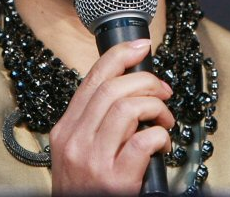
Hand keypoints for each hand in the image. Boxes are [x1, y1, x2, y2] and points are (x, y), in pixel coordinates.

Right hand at [50, 39, 173, 194]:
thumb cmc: (86, 190)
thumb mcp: (77, 152)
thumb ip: (93, 123)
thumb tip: (127, 90)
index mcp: (65, 129)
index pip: (92, 79)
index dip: (119, 55)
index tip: (141, 46)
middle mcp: (74, 141)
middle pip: (112, 89)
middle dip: (145, 80)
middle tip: (163, 90)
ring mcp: (92, 161)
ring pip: (127, 108)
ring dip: (155, 106)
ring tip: (164, 118)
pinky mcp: (114, 181)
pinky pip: (142, 141)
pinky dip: (159, 135)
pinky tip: (162, 142)